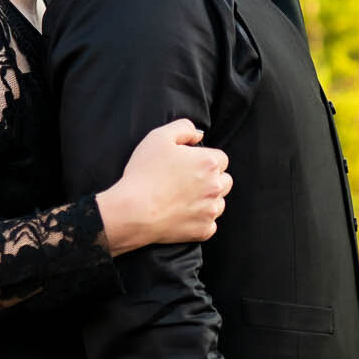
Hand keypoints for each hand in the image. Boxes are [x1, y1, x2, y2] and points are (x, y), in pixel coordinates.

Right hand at [96, 118, 231, 253]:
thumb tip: (199, 135)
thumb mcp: (158, 137)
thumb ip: (183, 128)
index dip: (204, 160)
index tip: (188, 166)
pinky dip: (200, 221)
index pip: (221, 159)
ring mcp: (211, 210)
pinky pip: (210, 224)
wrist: (133, 212)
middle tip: (187, 182)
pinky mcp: (204, 230)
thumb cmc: (144, 173)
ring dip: (208, 200)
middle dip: (212, 179)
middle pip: (225, 180)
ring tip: (183, 199)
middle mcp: (216, 186)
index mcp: (209, 163)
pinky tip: (182, 215)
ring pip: (219, 203)